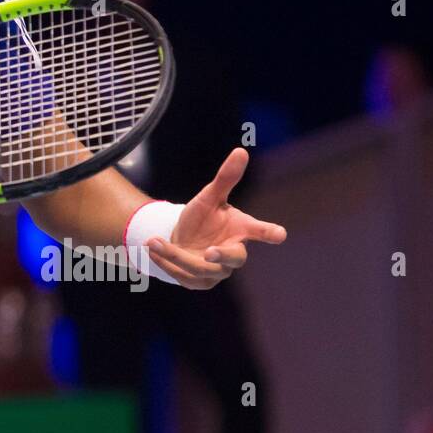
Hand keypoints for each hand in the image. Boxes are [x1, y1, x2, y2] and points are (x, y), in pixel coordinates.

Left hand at [147, 147, 286, 288]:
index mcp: (241, 229)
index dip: (269, 233)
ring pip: (202, 269)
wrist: (180, 238)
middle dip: (221, 256)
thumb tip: (241, 151)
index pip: (260, 231)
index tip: (280, 234)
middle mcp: (233, 253)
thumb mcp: (209, 196)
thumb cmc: (202, 217)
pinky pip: (184, 276)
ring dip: (176, 255)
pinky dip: (166, 262)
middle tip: (209, 252)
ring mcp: (218, 271)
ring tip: (153, 242)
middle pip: (235, 258)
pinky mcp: (200, 282)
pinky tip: (152, 250)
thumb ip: (226, 178)